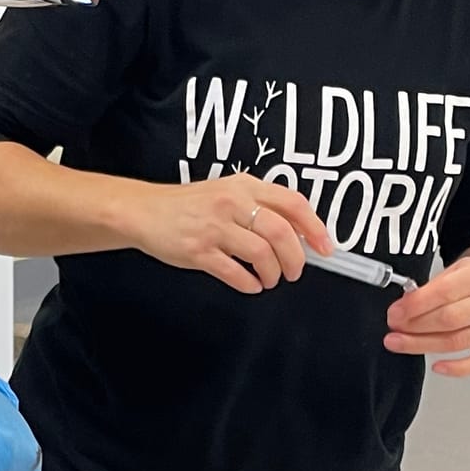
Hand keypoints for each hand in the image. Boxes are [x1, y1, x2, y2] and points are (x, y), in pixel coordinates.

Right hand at [116, 175, 329, 294]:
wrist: (145, 212)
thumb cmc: (190, 205)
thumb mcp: (228, 192)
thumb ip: (260, 205)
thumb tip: (299, 233)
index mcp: (244, 186)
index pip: (292, 204)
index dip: (314, 228)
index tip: (324, 248)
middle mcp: (231, 203)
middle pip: (281, 232)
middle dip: (295, 259)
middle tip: (295, 272)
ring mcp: (214, 227)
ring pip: (261, 254)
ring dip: (272, 273)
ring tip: (269, 279)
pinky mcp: (197, 251)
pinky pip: (234, 273)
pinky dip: (249, 284)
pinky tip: (250, 285)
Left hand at [385, 254, 469, 376]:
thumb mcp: (456, 271)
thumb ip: (431, 288)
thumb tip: (402, 308)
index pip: (445, 291)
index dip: (416, 305)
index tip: (395, 313)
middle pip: (450, 319)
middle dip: (416, 326)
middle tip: (394, 328)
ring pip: (457, 342)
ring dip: (423, 345)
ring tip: (399, 343)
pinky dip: (455, 368)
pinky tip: (436, 366)